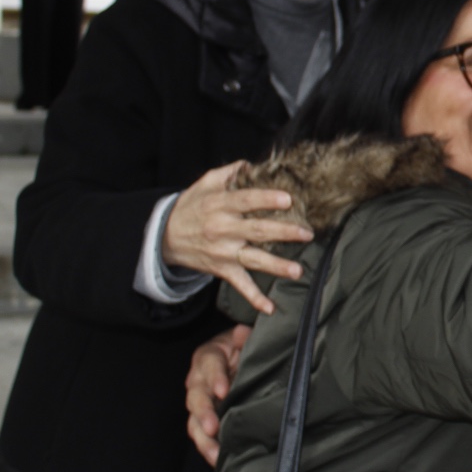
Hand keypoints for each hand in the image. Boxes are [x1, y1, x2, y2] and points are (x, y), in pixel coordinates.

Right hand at [162, 160, 312, 314]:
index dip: (266, 199)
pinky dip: (254, 298)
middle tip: (306, 233)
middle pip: (257, 230)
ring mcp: (223, 251)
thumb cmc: (191, 206)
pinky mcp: (222, 269)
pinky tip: (270, 308)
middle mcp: (223, 229)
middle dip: (284, 232)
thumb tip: (252, 164)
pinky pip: (240, 285)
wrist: (164, 237)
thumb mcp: (205, 183)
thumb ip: (230, 172)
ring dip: (276, 266)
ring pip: (253, 259)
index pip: (246, 200)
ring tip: (297, 271)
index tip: (288, 199)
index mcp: (220, 205)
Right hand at [186, 325, 249, 465]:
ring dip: (204, 437)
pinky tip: (218, 459)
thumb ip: (245, 337)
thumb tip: (243, 332)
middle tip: (212, 426)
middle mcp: (198, 379)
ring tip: (215, 452)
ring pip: (194, 420)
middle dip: (204, 412)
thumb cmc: (243, 346)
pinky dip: (208, 447)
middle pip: (196, 396)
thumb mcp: (245, 337)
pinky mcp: (204, 418)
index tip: (224, 390)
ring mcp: (199, 401)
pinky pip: (201, 434)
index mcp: (208, 356)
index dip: (215, 377)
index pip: (210, 365)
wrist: (240, 358)